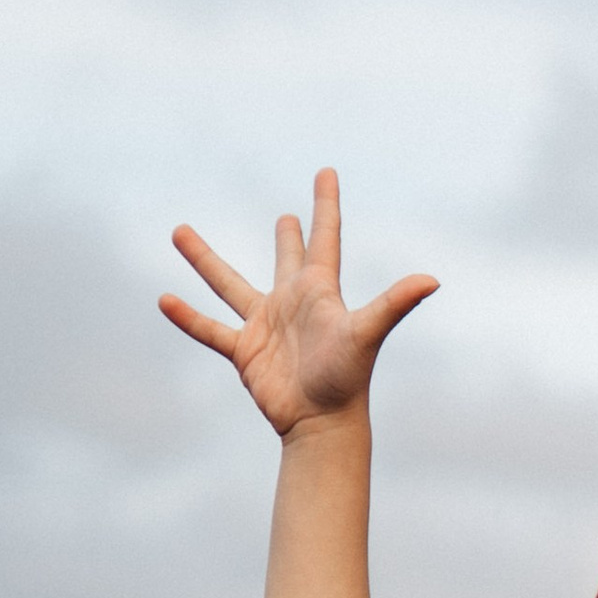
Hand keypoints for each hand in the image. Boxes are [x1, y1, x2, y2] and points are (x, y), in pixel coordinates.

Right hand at [159, 168, 436, 435]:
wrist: (323, 425)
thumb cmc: (347, 379)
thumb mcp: (366, 333)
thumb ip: (394, 303)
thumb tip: (432, 279)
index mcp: (319, 291)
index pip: (324, 237)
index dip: (326, 205)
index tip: (326, 172)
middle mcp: (292, 303)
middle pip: (286, 258)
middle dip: (287, 237)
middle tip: (286, 216)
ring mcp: (266, 326)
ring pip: (229, 284)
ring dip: (204, 259)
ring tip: (179, 231)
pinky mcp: (245, 352)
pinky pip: (211, 329)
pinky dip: (189, 317)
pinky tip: (165, 299)